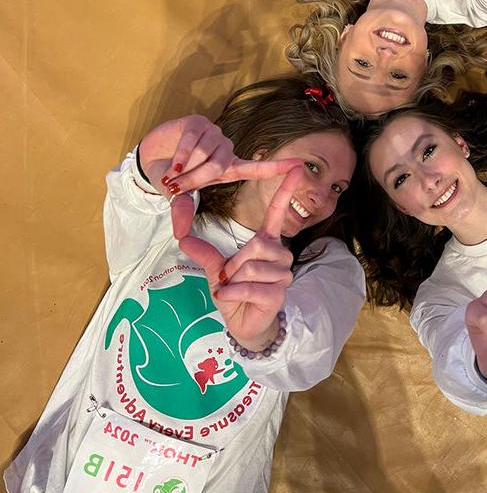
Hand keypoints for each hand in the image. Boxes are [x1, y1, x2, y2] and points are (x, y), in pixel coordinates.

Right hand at [138, 115, 301, 238]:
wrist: (151, 159)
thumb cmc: (172, 178)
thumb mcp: (180, 197)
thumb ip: (183, 211)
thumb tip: (180, 234)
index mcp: (228, 168)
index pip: (257, 168)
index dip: (277, 168)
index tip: (299, 165)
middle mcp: (225, 150)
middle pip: (218, 166)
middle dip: (195, 179)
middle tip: (177, 185)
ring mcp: (213, 134)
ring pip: (204, 154)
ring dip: (184, 168)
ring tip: (173, 172)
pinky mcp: (198, 123)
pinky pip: (191, 143)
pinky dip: (179, 157)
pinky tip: (171, 163)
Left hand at [178, 166, 301, 349]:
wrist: (243, 324)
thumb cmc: (234, 293)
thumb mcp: (214, 269)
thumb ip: (204, 251)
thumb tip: (184, 236)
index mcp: (267, 242)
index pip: (278, 212)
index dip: (286, 190)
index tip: (296, 168)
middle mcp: (280, 255)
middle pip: (257, 245)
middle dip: (234, 263)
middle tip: (228, 277)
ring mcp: (282, 275)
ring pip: (251, 266)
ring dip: (232, 280)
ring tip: (233, 289)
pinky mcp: (277, 294)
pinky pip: (248, 287)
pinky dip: (231, 293)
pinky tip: (230, 297)